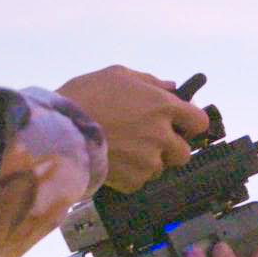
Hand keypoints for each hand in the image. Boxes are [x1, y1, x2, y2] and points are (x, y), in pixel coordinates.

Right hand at [56, 66, 211, 191]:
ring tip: (124, 151)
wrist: (58, 130)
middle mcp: (161, 135)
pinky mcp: (133, 181)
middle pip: (184, 152)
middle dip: (170, 148)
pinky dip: (130, 175)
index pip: (199, 121)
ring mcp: (149, 161)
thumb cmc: (84, 97)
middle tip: (150, 142)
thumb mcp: (118, 75)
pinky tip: (114, 161)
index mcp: (162, 106)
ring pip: (160, 168)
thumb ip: (149, 81)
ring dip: (148, 162)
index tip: (181, 125)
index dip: (190, 124)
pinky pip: (140, 181)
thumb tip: (171, 87)